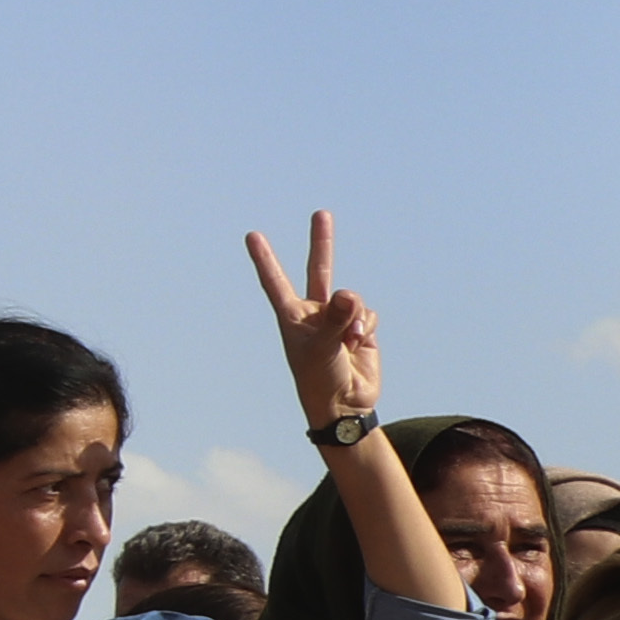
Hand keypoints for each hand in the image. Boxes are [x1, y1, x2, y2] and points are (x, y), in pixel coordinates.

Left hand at [247, 212, 380, 432]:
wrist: (344, 405)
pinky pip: (368, 314)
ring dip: (355, 315)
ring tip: (349, 339)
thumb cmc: (320, 379)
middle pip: (318, 270)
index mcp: (292, 317)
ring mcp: (337, 319)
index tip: (251, 236)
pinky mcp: (360, 327)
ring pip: (352, 298)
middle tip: (321, 214)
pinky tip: (359, 343)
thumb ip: (335, 319)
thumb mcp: (322, 349)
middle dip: (322, 242)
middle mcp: (314, 313)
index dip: (265, 259)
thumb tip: (348, 294)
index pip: (275, 282)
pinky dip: (366, 326)